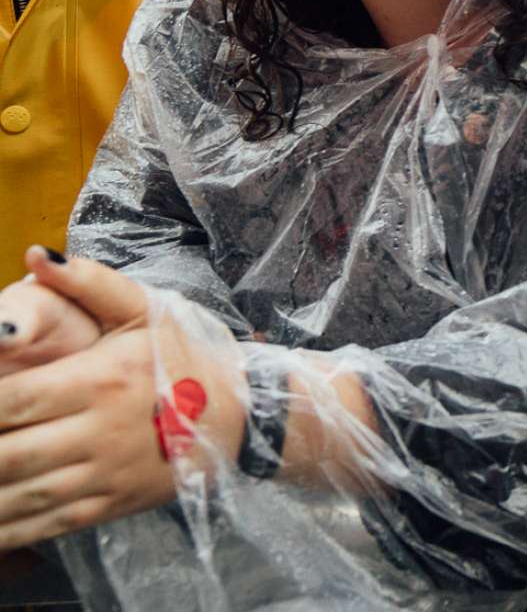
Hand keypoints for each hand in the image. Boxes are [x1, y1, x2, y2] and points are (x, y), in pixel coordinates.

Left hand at [0, 251, 242, 548]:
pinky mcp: (109, 505)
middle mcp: (99, 432)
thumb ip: (89, 282)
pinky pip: (45, 525)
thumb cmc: (183, 358)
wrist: (241, 415)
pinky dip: (5, 532)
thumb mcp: (145, 311)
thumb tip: (35, 255)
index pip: (11, 401)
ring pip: (20, 497)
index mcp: (101, 381)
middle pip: (7, 455)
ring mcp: (105, 475)